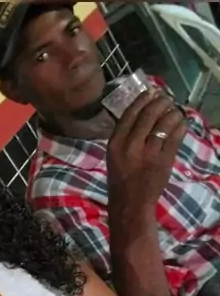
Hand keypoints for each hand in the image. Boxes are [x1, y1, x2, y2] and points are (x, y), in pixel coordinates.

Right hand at [106, 90, 186, 212]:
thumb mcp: (114, 154)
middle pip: (148, 115)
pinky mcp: (164, 160)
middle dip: (160, 102)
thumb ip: (124, 136)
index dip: (142, 100)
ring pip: (164, 124)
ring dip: (172, 113)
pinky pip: (175, 138)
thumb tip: (142, 112)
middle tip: (166, 98)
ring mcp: (149, 153)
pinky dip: (179, 127)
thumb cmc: (120, 179)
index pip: (130, 114)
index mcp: (115, 143)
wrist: (130, 203)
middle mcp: (131, 145)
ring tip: (175, 110)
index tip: (150, 92)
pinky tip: (181, 124)